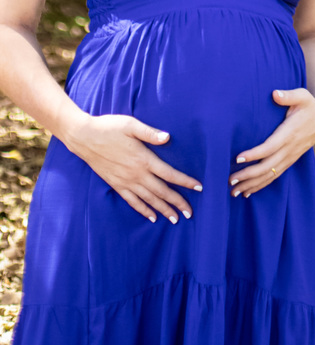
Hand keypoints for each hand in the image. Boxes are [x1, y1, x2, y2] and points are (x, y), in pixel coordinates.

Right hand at [66, 112, 201, 223]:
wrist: (84, 138)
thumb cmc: (109, 127)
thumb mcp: (131, 125)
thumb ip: (150, 132)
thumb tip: (168, 137)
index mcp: (143, 159)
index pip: (169, 174)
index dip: (185, 182)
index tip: (199, 188)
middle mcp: (136, 174)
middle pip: (161, 192)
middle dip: (177, 202)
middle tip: (189, 213)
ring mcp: (125, 182)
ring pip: (148, 200)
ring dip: (163, 210)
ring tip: (174, 219)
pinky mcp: (116, 185)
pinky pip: (132, 202)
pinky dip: (143, 210)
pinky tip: (151, 217)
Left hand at [230, 87, 314, 196]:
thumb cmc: (309, 104)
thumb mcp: (302, 96)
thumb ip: (288, 95)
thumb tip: (275, 93)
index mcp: (289, 133)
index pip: (270, 147)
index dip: (254, 154)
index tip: (238, 158)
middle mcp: (289, 148)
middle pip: (267, 167)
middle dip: (248, 175)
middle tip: (230, 179)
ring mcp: (290, 157)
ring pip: (270, 175)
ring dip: (252, 184)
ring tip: (234, 191)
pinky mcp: (290, 161)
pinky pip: (275, 176)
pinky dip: (261, 186)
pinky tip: (248, 192)